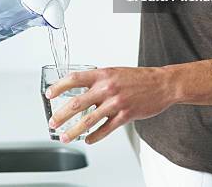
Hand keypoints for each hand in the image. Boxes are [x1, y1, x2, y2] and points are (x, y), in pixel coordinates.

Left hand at [45, 66, 174, 143]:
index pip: (75, 78)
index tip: (49, 94)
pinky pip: (105, 129)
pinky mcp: (125, 115)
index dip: (59, 86)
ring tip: (65, 136)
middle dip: (61, 114)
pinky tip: (88, 139)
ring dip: (74, 130)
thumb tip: (81, 89)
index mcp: (103, 74)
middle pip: (78, 102)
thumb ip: (99, 81)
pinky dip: (94, 136)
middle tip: (52, 122)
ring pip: (89, 119)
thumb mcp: (115, 72)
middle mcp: (108, 87)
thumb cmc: (138, 78)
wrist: (162, 84)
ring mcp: (116, 102)